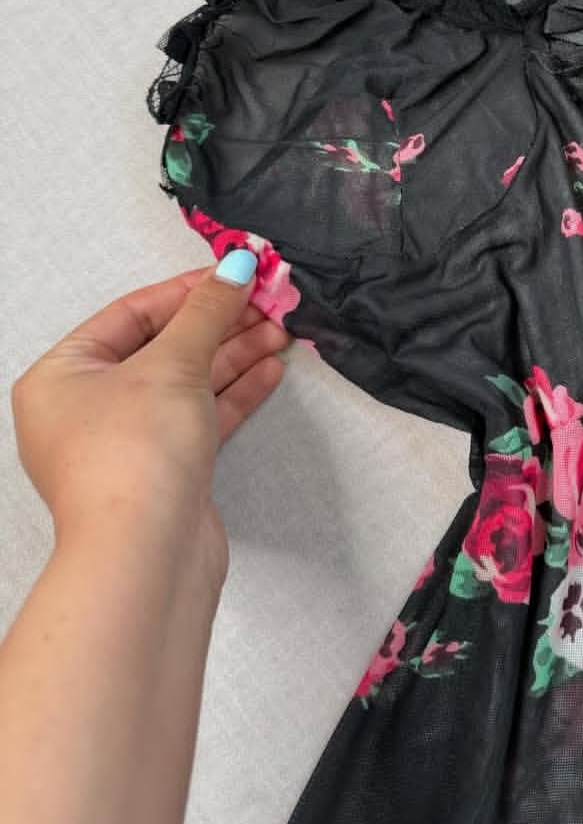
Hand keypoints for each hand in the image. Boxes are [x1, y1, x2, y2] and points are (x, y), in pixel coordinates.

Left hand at [11, 254, 291, 593]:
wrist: (145, 553)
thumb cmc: (130, 462)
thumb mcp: (173, 362)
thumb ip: (208, 311)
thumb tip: (233, 270)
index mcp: (62, 376)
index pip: (132, 314)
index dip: (188, 290)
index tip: (234, 273)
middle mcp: (85, 409)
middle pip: (163, 347)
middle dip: (219, 323)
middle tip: (265, 299)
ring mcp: (125, 443)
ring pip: (186, 383)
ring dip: (234, 354)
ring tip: (278, 331)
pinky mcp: (162, 471)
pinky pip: (199, 417)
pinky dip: (234, 392)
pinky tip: (267, 369)